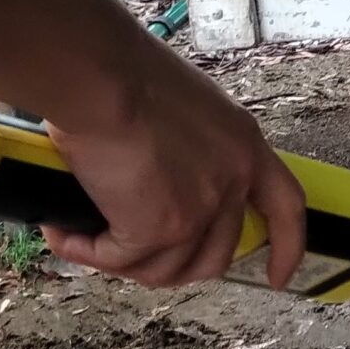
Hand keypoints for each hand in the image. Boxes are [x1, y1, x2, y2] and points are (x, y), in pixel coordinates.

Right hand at [39, 46, 309, 289]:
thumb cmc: (125, 71)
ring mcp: (198, 212)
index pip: (286, 208)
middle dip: (175, 264)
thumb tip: (160, 173)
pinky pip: (120, 260)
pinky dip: (86, 252)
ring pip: (166, 269)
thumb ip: (191, 145)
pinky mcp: (157, 230)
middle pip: (216, 255)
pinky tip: (63, 234)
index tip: (278, 276)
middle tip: (135, 252)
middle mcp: (231, 183)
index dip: (286, 247)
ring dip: (124, 262)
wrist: (101, 78)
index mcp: (245, 146)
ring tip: (88, 241)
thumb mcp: (185, 104)